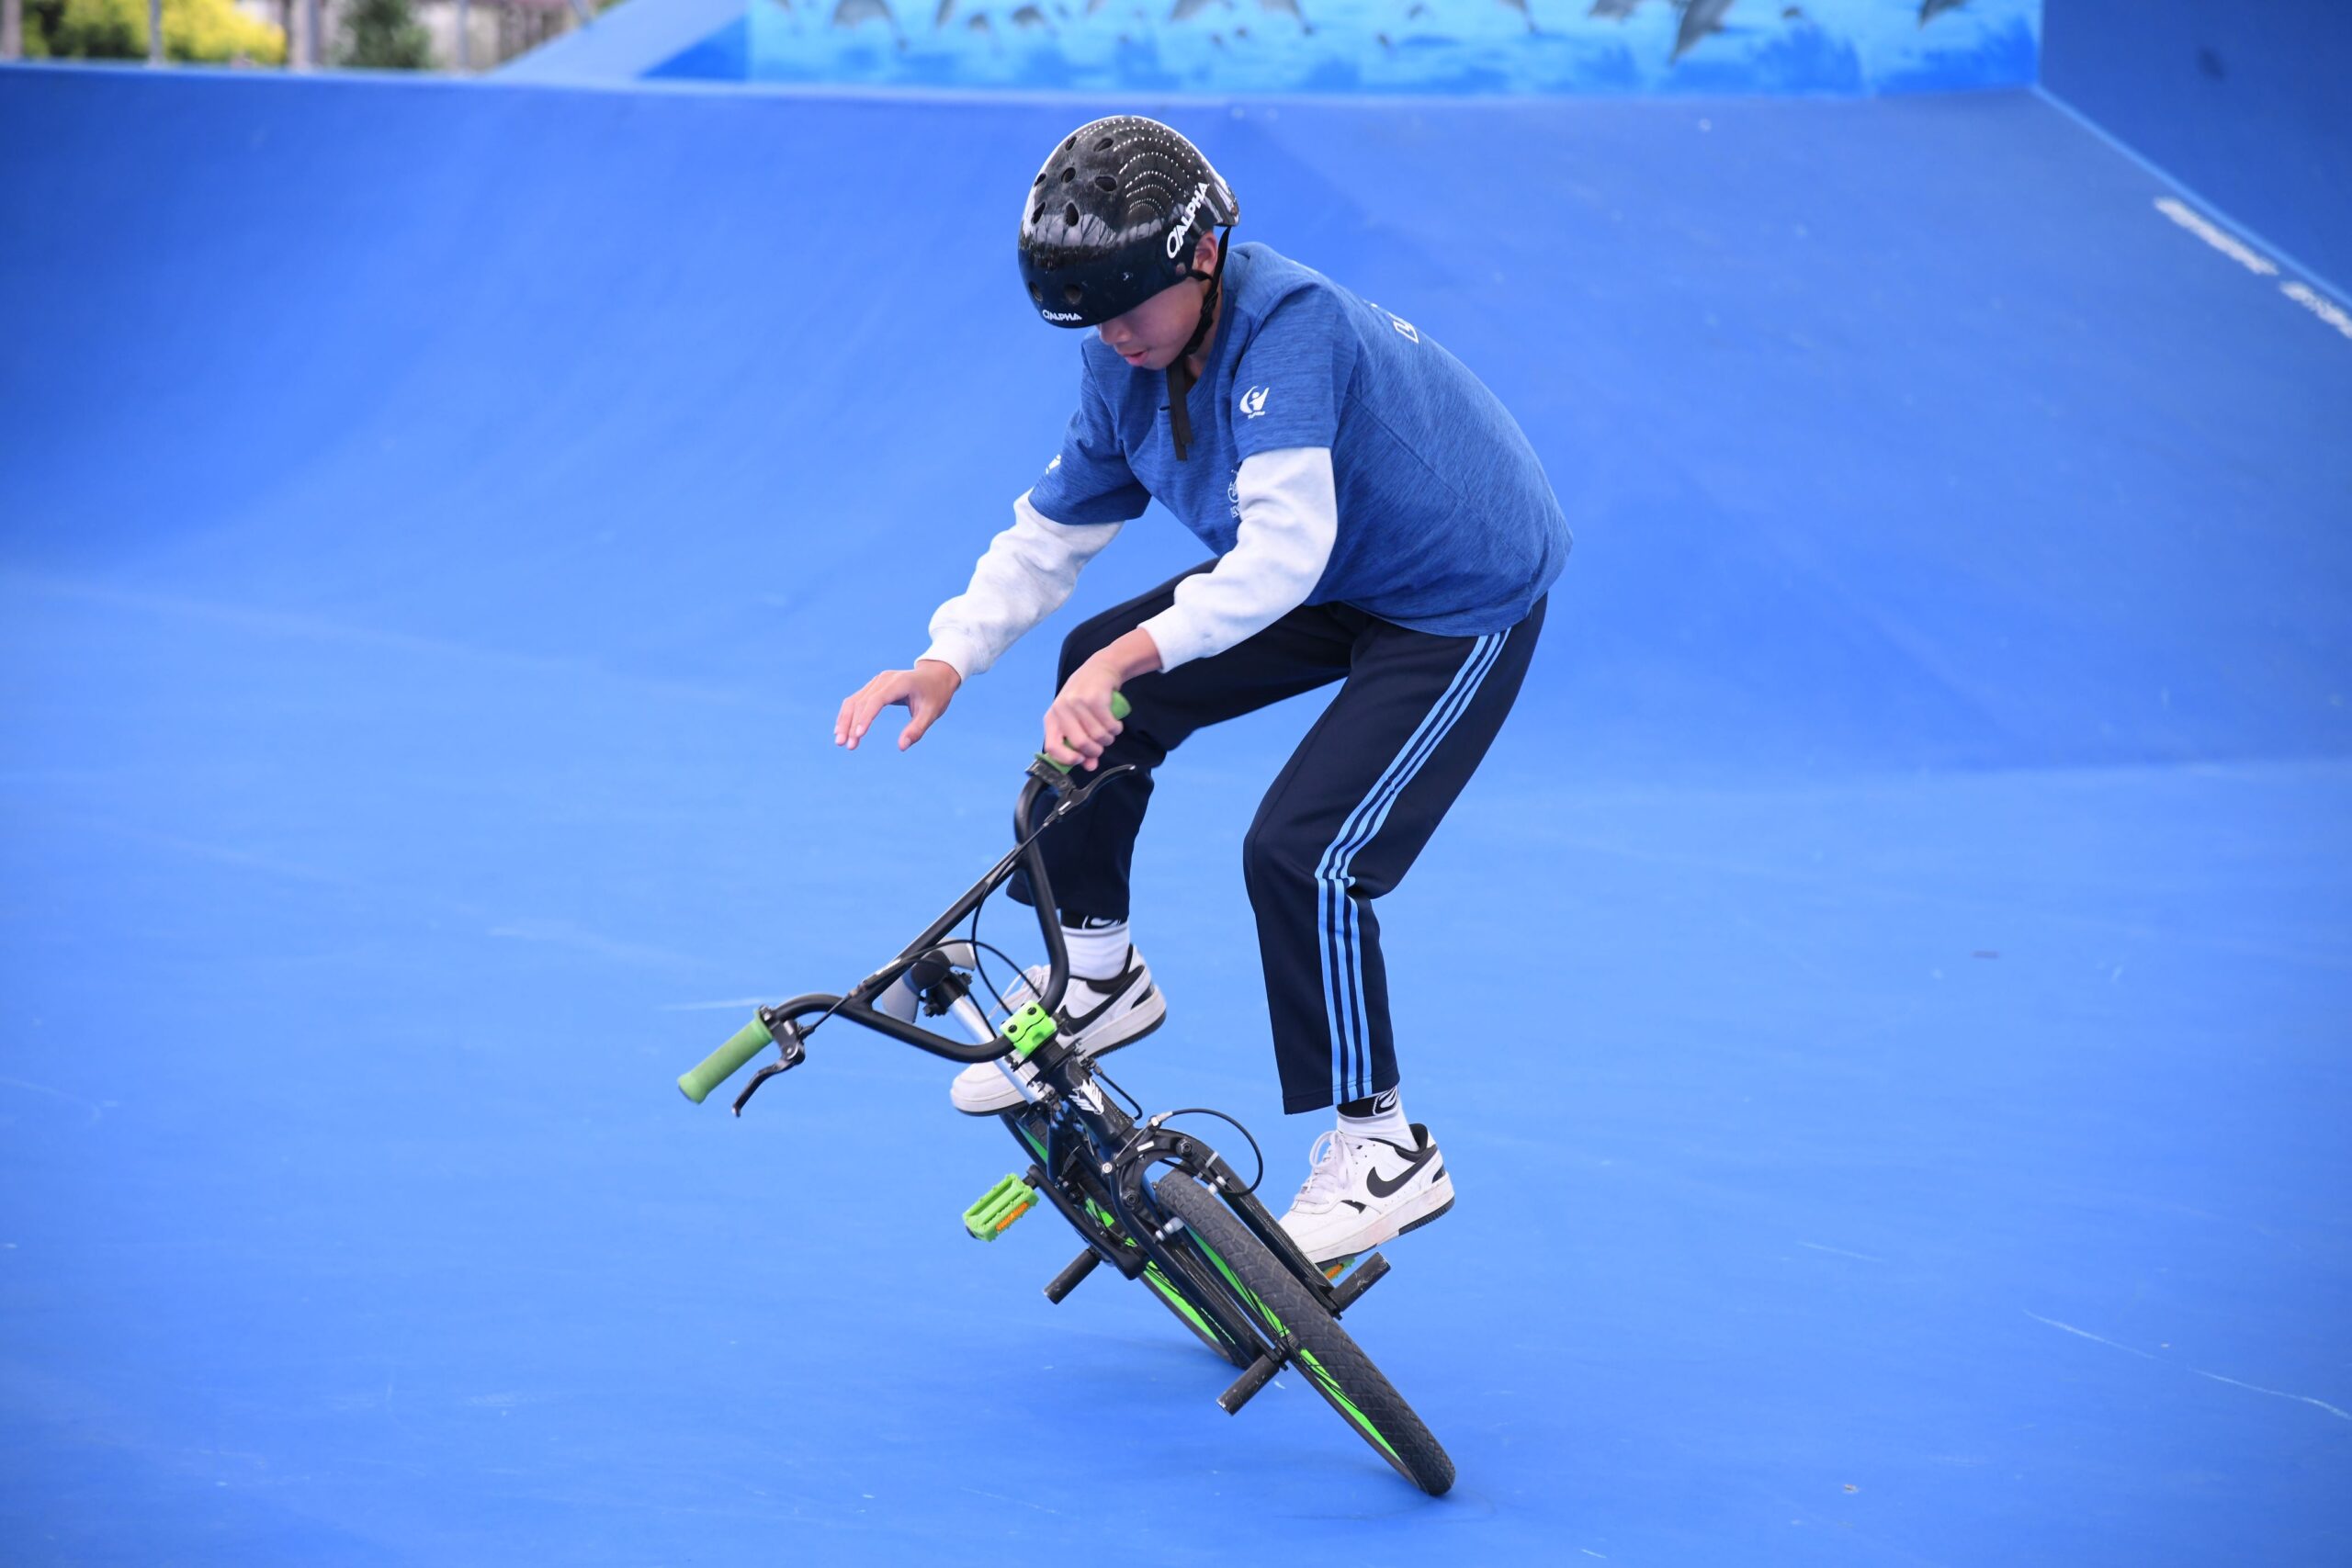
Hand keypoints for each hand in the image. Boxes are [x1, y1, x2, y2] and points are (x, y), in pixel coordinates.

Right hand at [837, 660, 961, 751]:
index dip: (866, 717)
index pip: (877, 700)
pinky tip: (841, 729)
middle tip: (847, 746)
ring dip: (845, 721)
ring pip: (854, 701)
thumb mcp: (931, 713)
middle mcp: (884, 679)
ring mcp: (877, 681)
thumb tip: (901, 747)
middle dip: (851, 724)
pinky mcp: (873, 686)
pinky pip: (856, 700)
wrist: (936, 675)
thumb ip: (917, 729)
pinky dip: (848, 714)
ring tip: (839, 741)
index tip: (858, 735)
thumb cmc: (935, 695)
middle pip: (861, 702)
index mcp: (899, 683)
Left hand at [1042, 656, 1128, 770]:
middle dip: (1095, 750)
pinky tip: (1116, 723)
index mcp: (1051, 718)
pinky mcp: (1095, 698)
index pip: (1052, 747)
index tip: (1081, 760)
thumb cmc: (1085, 699)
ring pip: (1098, 735)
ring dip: (1108, 738)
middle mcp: (1061, 709)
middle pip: (1080, 743)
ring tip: (1109, 731)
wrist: (1099, 669)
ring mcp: (1077, 702)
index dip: (1067, 759)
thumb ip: (1081, 745)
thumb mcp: (1077, 720)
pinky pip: (1110, 725)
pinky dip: (1116, 728)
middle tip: (1101, 746)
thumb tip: (1090, 766)